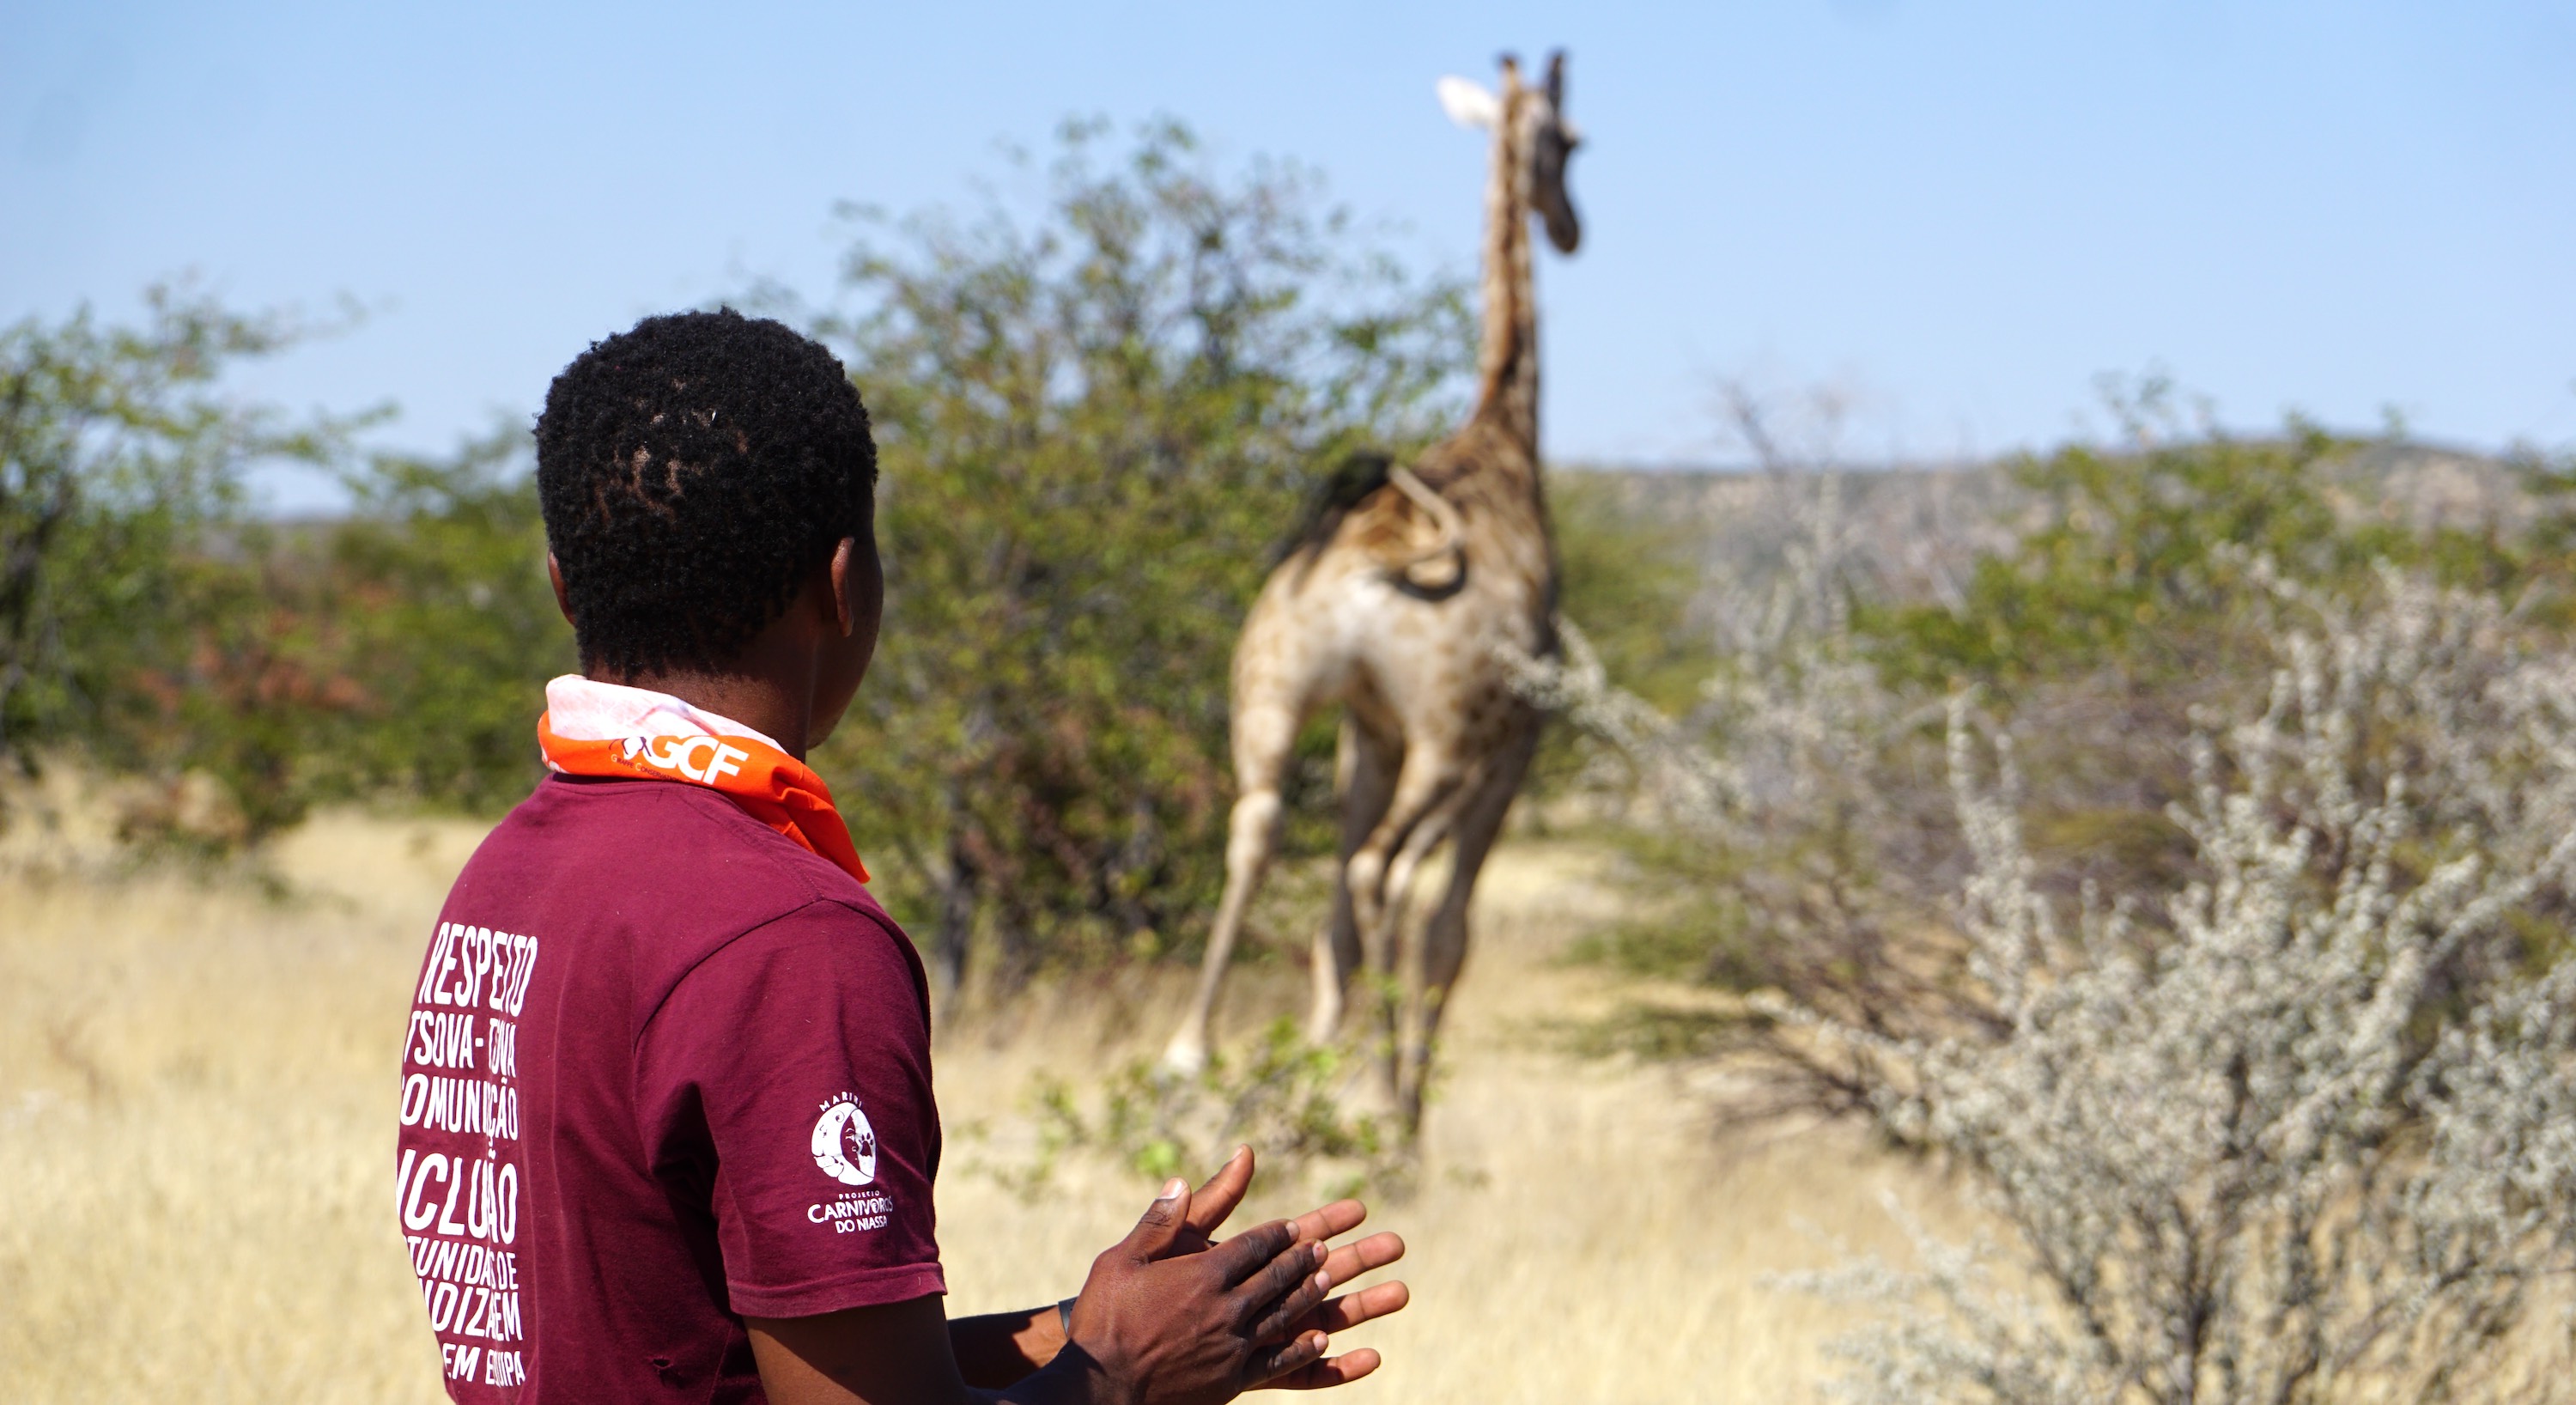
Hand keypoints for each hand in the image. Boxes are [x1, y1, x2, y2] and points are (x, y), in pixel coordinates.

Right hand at [1061, 1179, 1336, 1404]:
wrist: (1102, 1387)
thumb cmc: (1104, 1320)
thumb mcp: (1121, 1261)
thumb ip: (1157, 1223)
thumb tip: (1179, 1182)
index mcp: (1201, 1275)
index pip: (1252, 1248)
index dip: (1276, 1236)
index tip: (1293, 1228)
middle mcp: (1225, 1308)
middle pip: (1274, 1278)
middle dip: (1300, 1261)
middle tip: (1321, 1249)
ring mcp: (1232, 1346)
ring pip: (1282, 1314)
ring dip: (1306, 1296)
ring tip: (1325, 1282)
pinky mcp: (1231, 1380)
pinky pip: (1277, 1361)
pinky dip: (1301, 1348)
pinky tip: (1319, 1341)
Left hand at [1163, 1148, 1410, 1388]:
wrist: (1119, 1353)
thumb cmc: (1145, 1292)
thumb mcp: (1180, 1241)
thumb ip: (1213, 1201)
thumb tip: (1244, 1150)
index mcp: (1246, 1265)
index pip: (1295, 1237)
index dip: (1327, 1221)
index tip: (1360, 1207)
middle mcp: (1262, 1299)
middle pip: (1321, 1274)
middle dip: (1360, 1258)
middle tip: (1398, 1244)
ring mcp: (1264, 1338)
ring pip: (1323, 1320)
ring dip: (1363, 1307)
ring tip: (1401, 1292)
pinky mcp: (1258, 1374)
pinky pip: (1305, 1374)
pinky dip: (1338, 1369)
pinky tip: (1372, 1358)